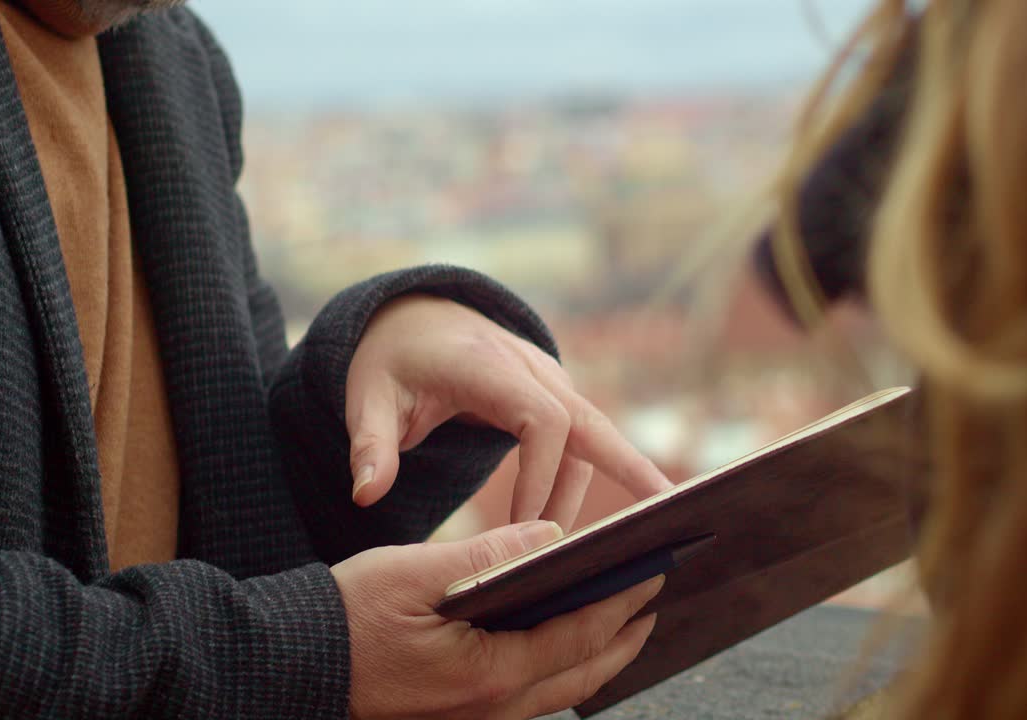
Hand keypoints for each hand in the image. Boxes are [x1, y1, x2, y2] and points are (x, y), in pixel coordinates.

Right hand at [331, 520, 662, 719]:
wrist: (288, 667)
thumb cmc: (345, 616)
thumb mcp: (413, 573)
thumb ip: (488, 556)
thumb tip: (551, 536)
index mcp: (489, 672)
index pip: (580, 635)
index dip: (623, 602)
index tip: (654, 571)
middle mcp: (492, 707)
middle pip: (582, 673)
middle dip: (624, 636)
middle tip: (652, 598)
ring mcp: (476, 718)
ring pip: (559, 689)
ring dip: (595, 654)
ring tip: (618, 617)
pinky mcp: (458, 715)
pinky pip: (528, 695)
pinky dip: (557, 666)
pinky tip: (557, 639)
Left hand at [345, 294, 672, 527]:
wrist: (415, 319)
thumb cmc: (391, 363)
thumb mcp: (367, 399)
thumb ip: (369, 446)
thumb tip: (366, 496)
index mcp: (487, 366)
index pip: (541, 420)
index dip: (543, 476)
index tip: (527, 532)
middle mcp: (529, 367)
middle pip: (591, 420)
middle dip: (627, 468)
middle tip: (661, 515)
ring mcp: (547, 377)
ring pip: (592, 433)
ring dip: (596, 487)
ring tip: (596, 549)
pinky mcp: (553, 393)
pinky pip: (582, 435)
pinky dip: (594, 472)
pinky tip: (599, 520)